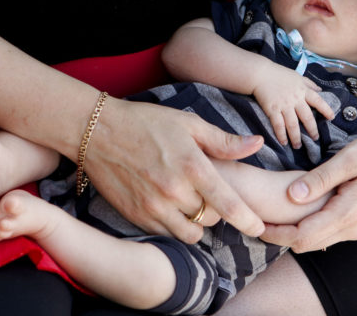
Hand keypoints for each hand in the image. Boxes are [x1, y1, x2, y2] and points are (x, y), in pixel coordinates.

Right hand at [84, 97, 265, 242]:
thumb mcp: (188, 123)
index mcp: (191, 165)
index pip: (228, 203)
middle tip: (208, 194)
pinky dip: (175, 226)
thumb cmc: (146, 122)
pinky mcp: (136, 216)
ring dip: (197, 223)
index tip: (258, 228)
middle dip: (216, 210)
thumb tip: (257, 144)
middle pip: (211, 218)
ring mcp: (153, 207)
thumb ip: (223, 141)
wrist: (97, 132)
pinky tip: (170, 207)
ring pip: (190, 233)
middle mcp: (173, 191)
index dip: (247, 220)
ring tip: (190, 203)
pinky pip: (167, 234)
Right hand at [253, 64, 333, 148]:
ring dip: (296, 137)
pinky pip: (278, 125)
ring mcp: (284, 105)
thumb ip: (309, 83)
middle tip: (315, 139)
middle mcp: (295, 99)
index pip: (318, 101)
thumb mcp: (297, 76)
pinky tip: (283, 142)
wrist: (260, 74)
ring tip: (297, 146)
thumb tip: (320, 90)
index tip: (331, 118)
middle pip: (307, 117)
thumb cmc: (278, 74)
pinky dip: (281, 135)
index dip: (326, 110)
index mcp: (303, 90)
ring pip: (293, 125)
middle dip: (312, 130)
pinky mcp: (272, 109)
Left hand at [260, 120, 356, 251]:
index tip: (254, 223)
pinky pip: (328, 233)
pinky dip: (308, 227)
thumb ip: (321, 178)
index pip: (303, 236)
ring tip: (269, 215)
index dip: (276, 234)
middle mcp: (355, 227)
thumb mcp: (350, 158)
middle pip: (307, 244)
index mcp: (350, 212)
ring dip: (293, 232)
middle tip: (255, 219)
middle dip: (280, 236)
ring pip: (318, 240)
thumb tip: (292, 196)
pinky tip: (295, 212)